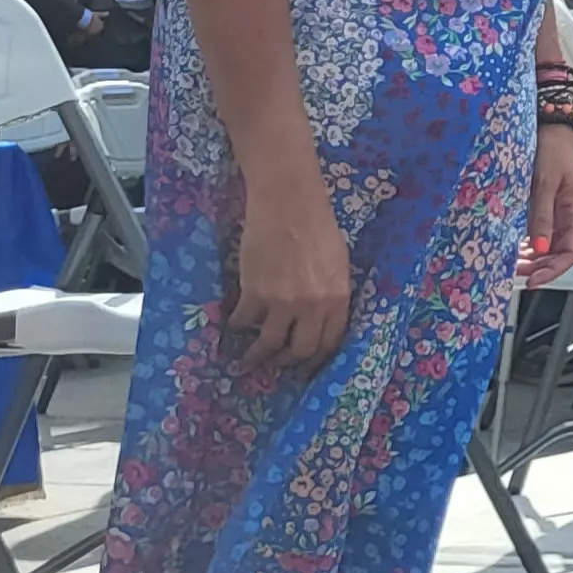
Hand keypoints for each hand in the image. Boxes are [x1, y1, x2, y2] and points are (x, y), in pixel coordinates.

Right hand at [225, 188, 350, 373]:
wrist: (289, 204)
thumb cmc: (318, 226)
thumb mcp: (337, 264)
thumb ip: (331, 293)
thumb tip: (320, 317)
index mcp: (339, 298)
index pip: (330, 342)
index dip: (316, 359)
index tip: (305, 368)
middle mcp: (313, 306)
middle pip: (301, 350)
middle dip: (286, 363)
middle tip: (275, 367)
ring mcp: (283, 302)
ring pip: (270, 343)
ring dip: (257, 356)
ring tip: (247, 361)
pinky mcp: (255, 293)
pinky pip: (244, 320)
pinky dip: (237, 325)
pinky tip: (234, 325)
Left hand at [522, 125, 572, 286]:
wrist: (550, 128)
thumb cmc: (552, 150)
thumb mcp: (545, 184)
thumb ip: (542, 217)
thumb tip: (538, 248)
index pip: (570, 252)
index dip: (553, 270)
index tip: (534, 280)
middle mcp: (571, 215)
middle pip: (560, 253)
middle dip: (540, 267)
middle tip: (516, 275)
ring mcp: (560, 212)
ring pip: (550, 246)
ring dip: (534, 258)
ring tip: (513, 265)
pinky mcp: (549, 206)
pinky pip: (542, 233)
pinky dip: (530, 245)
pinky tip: (517, 249)